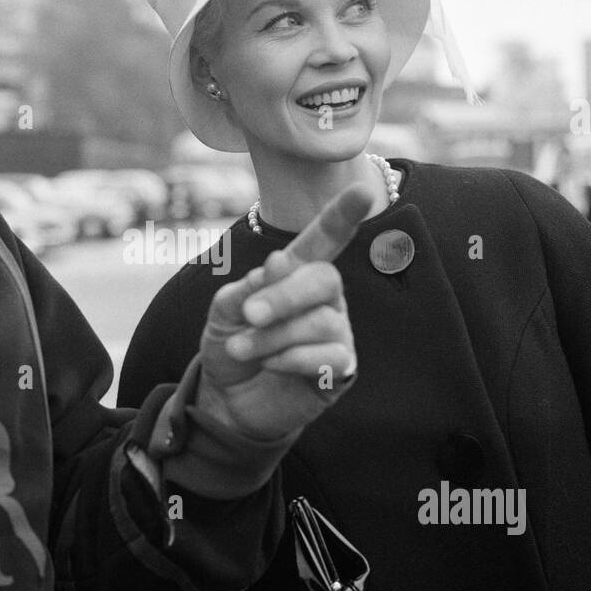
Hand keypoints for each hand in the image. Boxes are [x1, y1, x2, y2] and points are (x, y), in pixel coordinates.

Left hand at [195, 185, 365, 440]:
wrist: (226, 400)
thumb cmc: (230, 345)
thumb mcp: (225, 309)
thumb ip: (249, 286)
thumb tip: (279, 262)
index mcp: (296, 273)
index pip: (324, 239)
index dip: (343, 215)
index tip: (365, 191)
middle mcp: (324, 299)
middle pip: (325, 279)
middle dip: (285, 296)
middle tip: (249, 314)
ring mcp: (335, 333)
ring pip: (321, 322)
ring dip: (274, 336)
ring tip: (243, 348)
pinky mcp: (340, 370)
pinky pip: (329, 356)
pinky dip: (291, 359)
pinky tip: (271, 365)